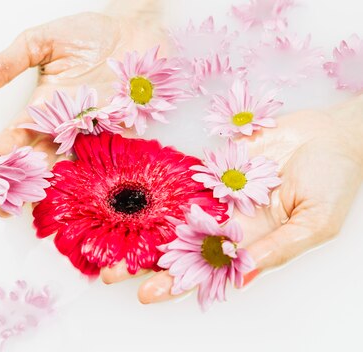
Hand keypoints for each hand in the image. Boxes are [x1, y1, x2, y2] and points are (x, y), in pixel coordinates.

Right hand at [0, 2, 165, 215]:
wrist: (136, 29)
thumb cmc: (89, 35)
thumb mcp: (39, 43)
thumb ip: (6, 65)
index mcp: (42, 110)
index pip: (12, 140)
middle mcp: (65, 129)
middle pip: (36, 164)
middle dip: (18, 187)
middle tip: (2, 208)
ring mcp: (94, 136)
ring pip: (68, 170)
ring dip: (52, 190)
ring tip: (34, 208)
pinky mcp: (123, 137)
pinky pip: (109, 164)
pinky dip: (97, 181)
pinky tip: (82, 198)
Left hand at [103, 97, 362, 303]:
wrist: (331, 134)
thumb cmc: (333, 181)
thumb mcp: (315, 223)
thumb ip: (280, 248)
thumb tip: (243, 273)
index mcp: (249, 244)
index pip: (205, 271)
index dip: (175, 285)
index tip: (145, 294)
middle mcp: (226, 224)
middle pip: (177, 248)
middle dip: (144, 261)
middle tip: (108, 271)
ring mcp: (215, 195)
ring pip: (170, 216)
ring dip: (139, 228)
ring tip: (106, 238)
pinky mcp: (211, 168)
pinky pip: (179, 180)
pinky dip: (154, 189)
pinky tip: (126, 197)